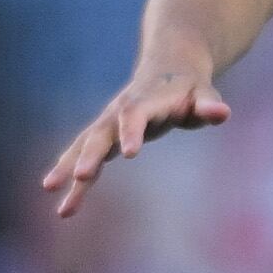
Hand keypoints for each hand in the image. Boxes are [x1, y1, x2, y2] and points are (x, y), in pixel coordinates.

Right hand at [42, 58, 228, 215]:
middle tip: (80, 176)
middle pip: (101, 132)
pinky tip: (64, 204)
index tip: (128, 154)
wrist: (169, 67)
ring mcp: (108, 124)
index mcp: (145, 101)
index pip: (135, 116)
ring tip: (50, 190)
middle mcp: (119, 112)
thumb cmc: (190, 87)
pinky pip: (85, 157)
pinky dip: (72, 178)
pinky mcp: (104, 137)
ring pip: (85, 146)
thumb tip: (222, 112)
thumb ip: (209, 105)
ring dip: (67, 167)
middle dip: (90, 154)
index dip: (131, 132)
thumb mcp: (204, 94)